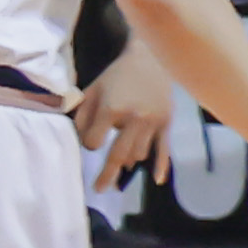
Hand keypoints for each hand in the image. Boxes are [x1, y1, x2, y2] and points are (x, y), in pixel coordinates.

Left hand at [76, 49, 175, 171]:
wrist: (151, 59)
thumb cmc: (116, 75)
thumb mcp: (91, 91)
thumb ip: (82, 116)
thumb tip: (85, 141)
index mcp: (112, 110)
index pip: (94, 142)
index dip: (89, 143)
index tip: (90, 139)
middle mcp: (134, 119)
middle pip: (117, 155)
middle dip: (106, 173)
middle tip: (99, 188)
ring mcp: (153, 122)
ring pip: (138, 154)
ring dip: (128, 159)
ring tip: (122, 163)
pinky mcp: (166, 123)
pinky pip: (163, 149)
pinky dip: (161, 166)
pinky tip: (156, 180)